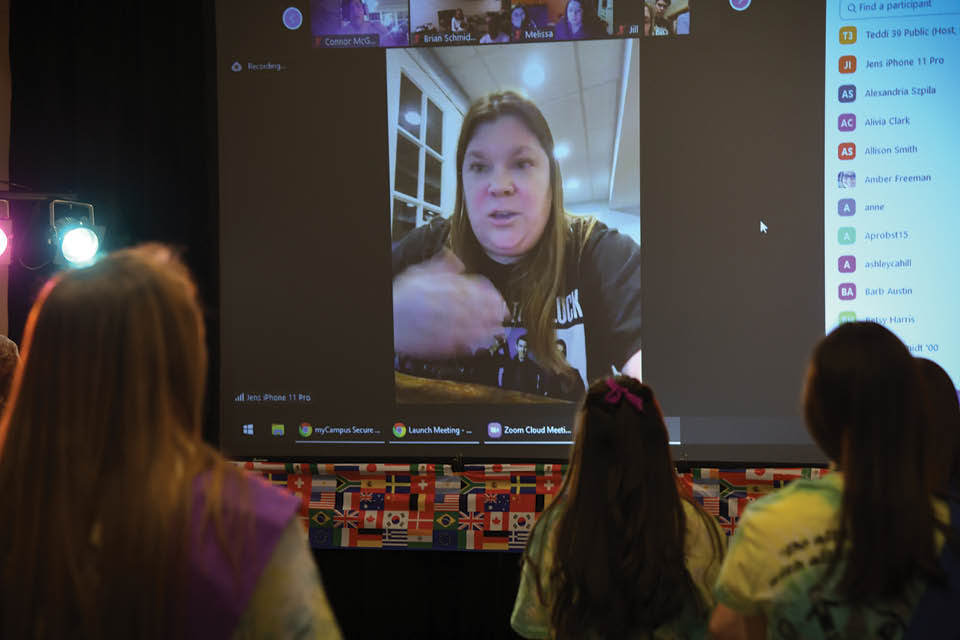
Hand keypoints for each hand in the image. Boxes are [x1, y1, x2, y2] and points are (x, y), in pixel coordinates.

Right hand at [393, 250, 509, 358]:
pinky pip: (463, 343)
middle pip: (479, 309)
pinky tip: (482, 342)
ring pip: (474, 327)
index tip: (498, 298)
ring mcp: (446, 326)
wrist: (389, 319)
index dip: (490, 295)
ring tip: (498, 330)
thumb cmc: (402, 297)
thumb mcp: (420, 273)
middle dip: (494, 313)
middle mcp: (448, 306)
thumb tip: (456, 260)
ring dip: (489, 328)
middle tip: (503, 314)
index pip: (475, 290)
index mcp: (445, 288)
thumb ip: (441, 266)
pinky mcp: (441, 343)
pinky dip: (475, 343)